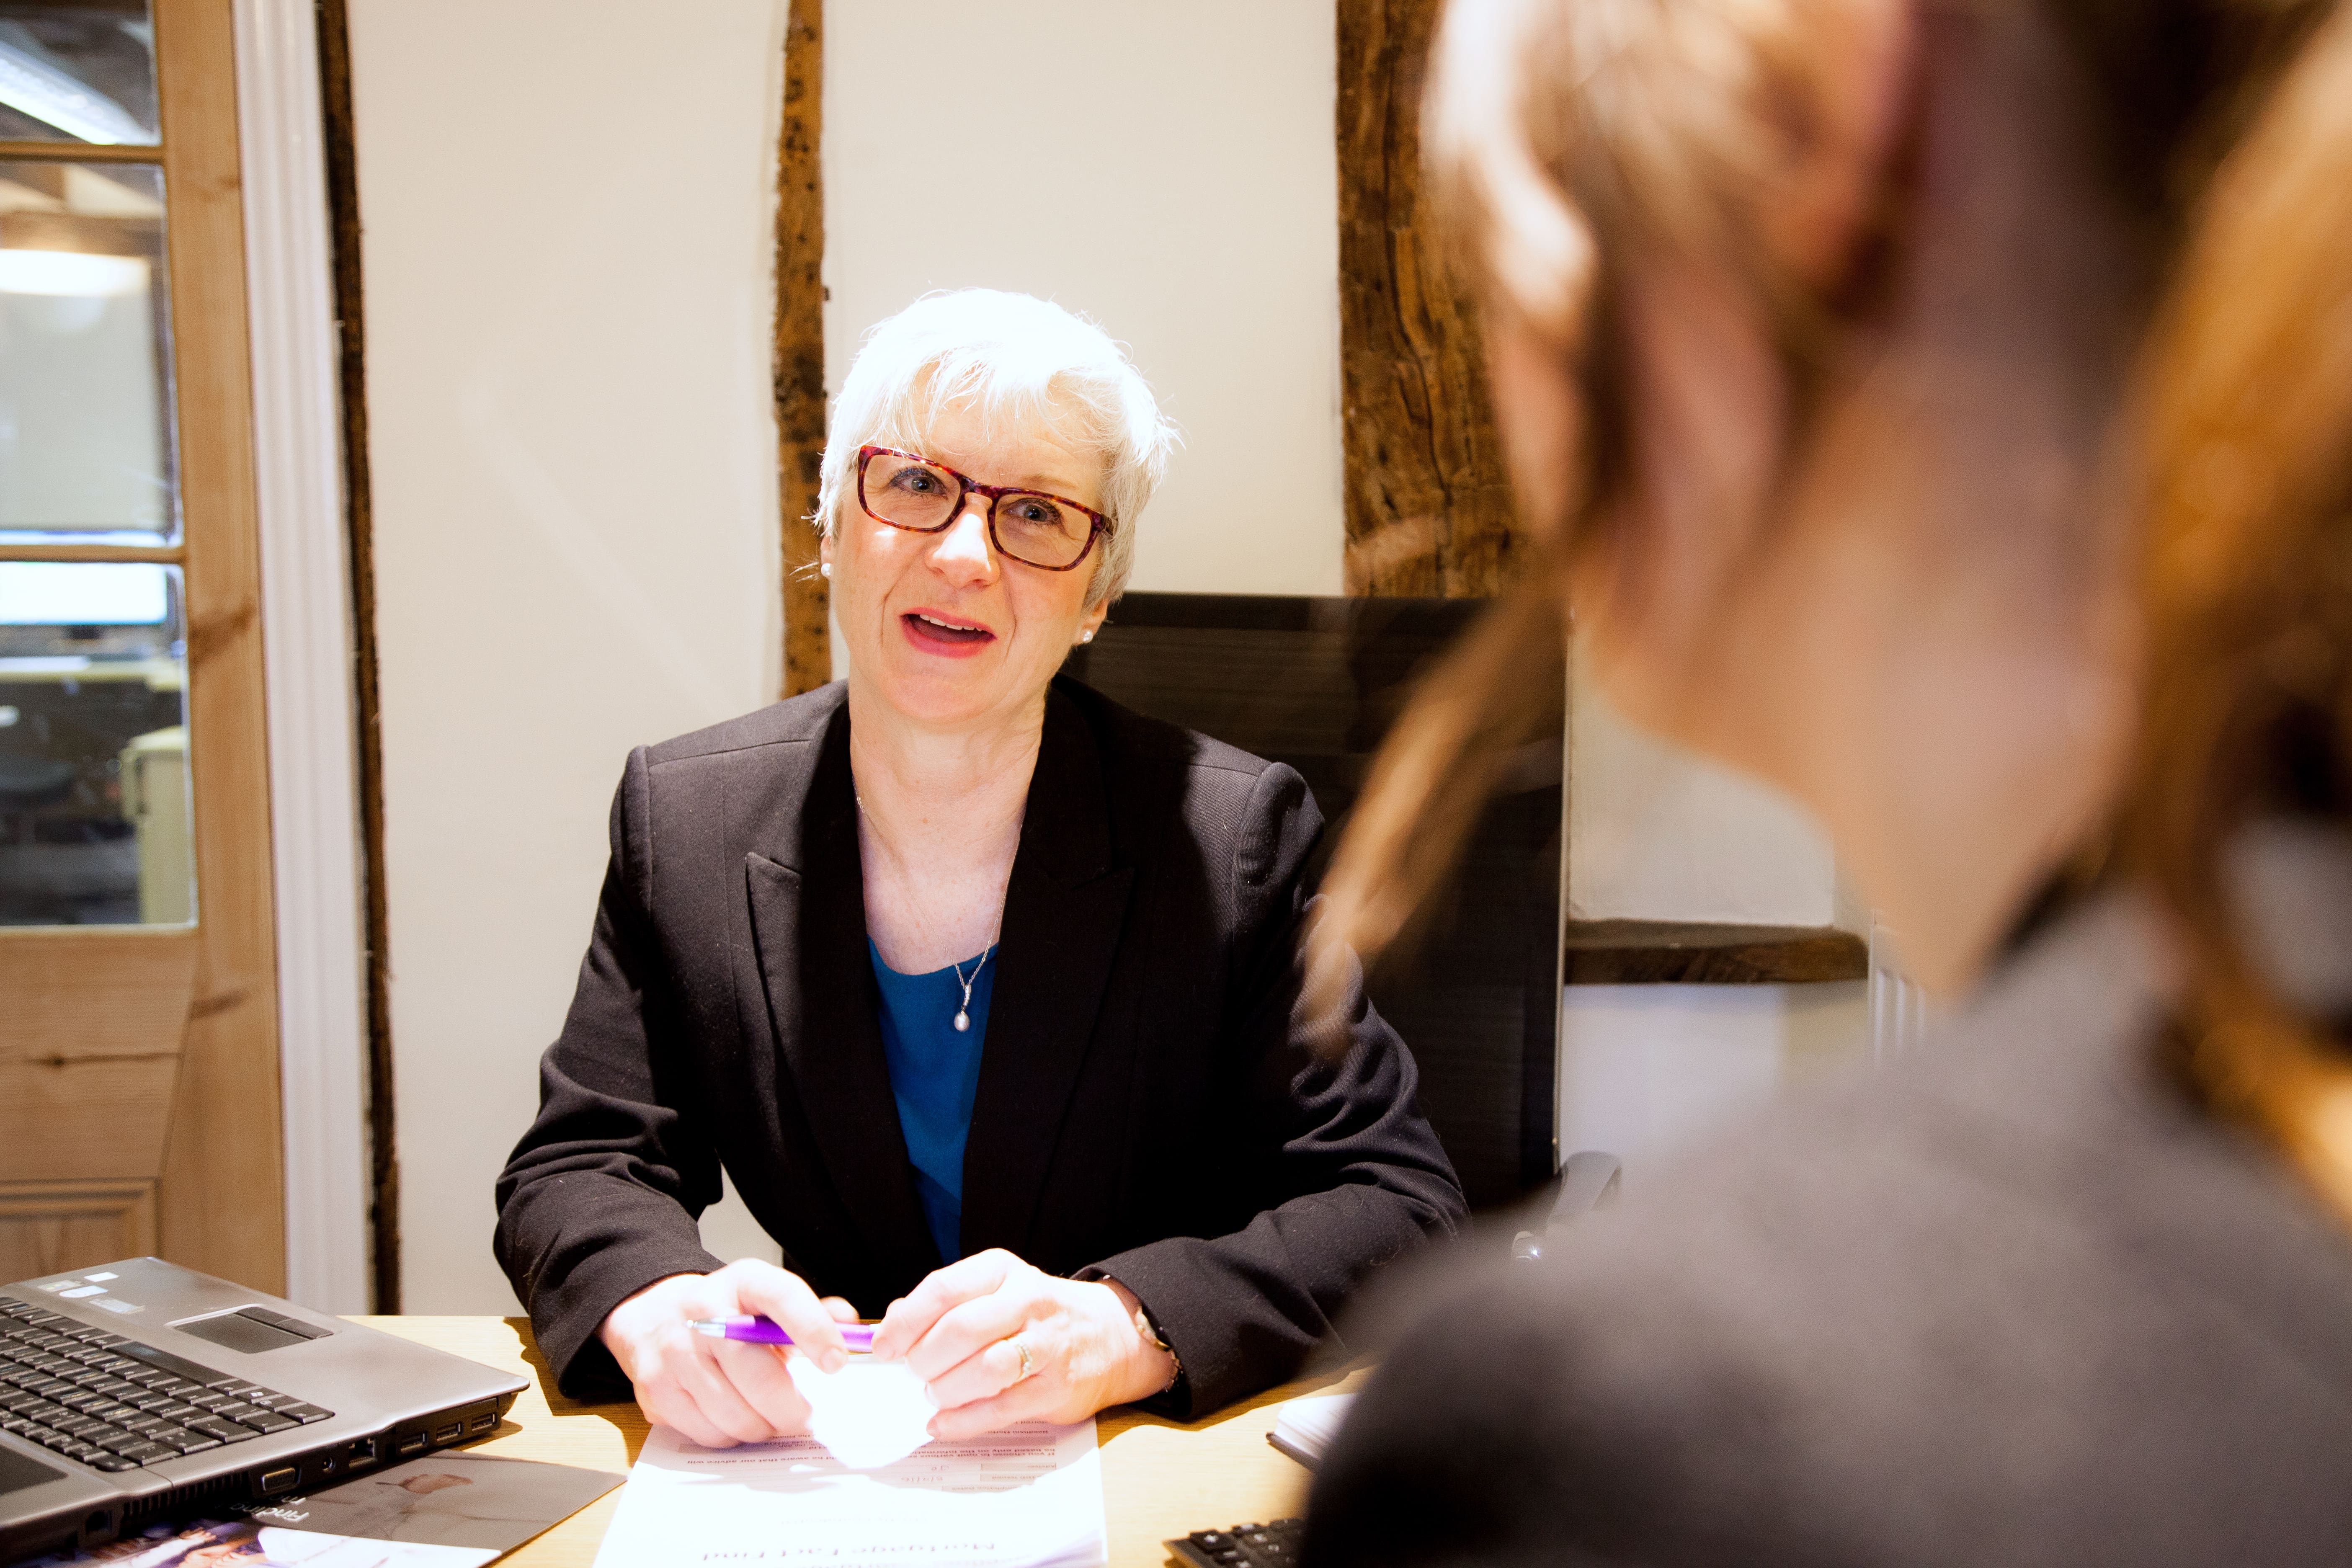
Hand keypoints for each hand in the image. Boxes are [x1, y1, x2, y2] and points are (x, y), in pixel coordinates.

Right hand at [597, 1260, 860, 1447]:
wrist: (653, 1317)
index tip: (837, 1361)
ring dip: (763, 1427)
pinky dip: (731, 1436)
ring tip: (769, 1418)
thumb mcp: (768, 1299)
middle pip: (758, 1374)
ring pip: (735, 1414)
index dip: (814, 1330)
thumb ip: (812, 1311)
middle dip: (791, 1408)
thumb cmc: (727, 1313)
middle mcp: (704, 1311)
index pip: (782, 1297)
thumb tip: (849, 1324)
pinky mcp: (656, 1388)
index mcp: (742, 1280)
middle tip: (804, 1416)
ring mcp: (674, 1351)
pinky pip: (707, 1432)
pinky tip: (736, 1419)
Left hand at [867, 1249, 1175, 1441]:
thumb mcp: (993, 1290)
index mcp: (1002, 1271)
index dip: (905, 1323)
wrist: (1109, 1335)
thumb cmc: (1035, 1314)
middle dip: (924, 1359)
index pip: (943, 1289)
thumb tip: (890, 1325)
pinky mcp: (1055, 1388)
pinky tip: (942, 1422)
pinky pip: (999, 1409)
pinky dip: (961, 1422)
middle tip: (915, 1372)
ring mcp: (1047, 1345)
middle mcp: (1028, 1301)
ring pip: (983, 1370)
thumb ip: (942, 1304)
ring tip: (936, 1394)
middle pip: (960, 1330)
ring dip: (945, 1390)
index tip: (883, 1347)